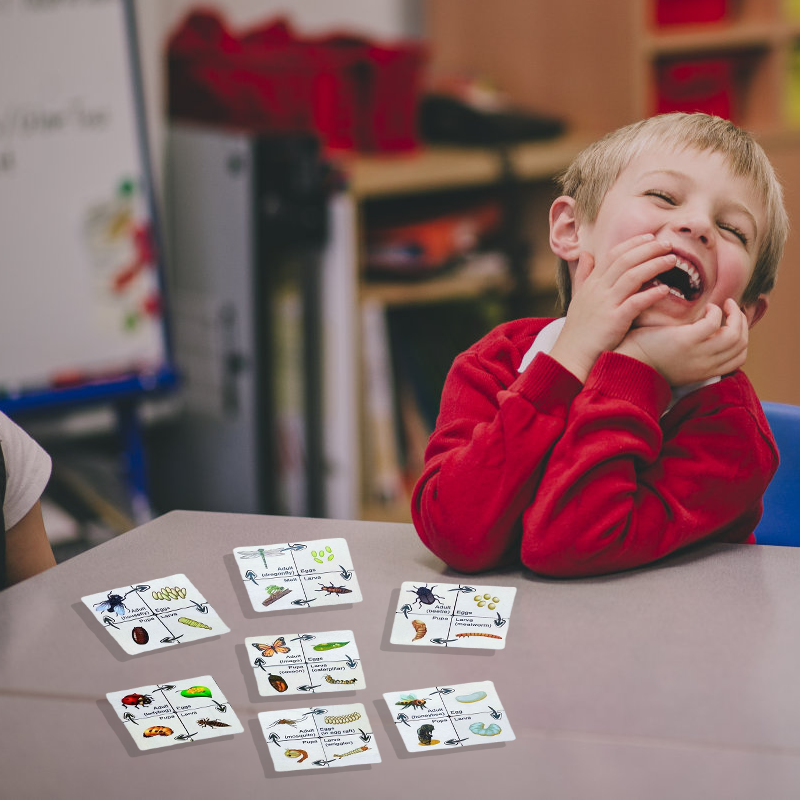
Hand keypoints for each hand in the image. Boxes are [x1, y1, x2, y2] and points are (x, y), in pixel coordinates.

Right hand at [549, 234, 674, 381]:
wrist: (572, 354)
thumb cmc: (579, 329)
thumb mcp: (578, 297)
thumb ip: (584, 275)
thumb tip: (586, 254)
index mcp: (591, 283)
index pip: (614, 255)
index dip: (633, 243)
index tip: (651, 238)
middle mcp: (598, 290)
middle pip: (625, 261)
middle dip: (649, 249)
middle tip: (668, 244)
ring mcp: (605, 304)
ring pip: (632, 276)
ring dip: (654, 265)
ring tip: (673, 260)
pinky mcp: (614, 321)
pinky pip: (635, 303)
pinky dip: (651, 294)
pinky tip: (665, 289)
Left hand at [616, 298, 748, 385]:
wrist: (626, 363)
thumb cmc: (647, 358)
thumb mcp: (678, 363)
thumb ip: (694, 354)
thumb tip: (706, 335)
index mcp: (704, 372)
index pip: (738, 359)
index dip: (743, 339)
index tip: (734, 324)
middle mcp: (705, 366)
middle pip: (741, 346)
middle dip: (742, 324)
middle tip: (733, 309)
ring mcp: (697, 354)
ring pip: (735, 335)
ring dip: (734, 315)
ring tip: (725, 304)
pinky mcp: (686, 341)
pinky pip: (714, 323)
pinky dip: (715, 312)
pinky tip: (706, 307)